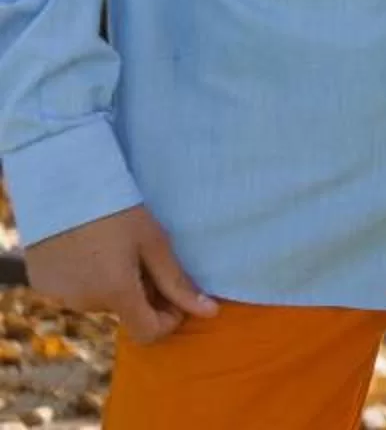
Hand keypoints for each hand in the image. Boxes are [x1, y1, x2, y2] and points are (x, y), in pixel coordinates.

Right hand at [24, 205, 218, 344]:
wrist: (63, 187)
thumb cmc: (118, 210)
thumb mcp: (154, 243)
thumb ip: (178, 283)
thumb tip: (209, 312)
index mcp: (116, 294)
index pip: (147, 334)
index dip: (168, 320)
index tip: (175, 297)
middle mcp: (85, 303)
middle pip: (124, 310)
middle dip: (140, 293)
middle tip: (143, 257)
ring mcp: (59, 296)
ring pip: (99, 300)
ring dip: (112, 285)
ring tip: (112, 247)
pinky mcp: (41, 286)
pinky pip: (73, 291)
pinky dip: (85, 278)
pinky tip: (87, 248)